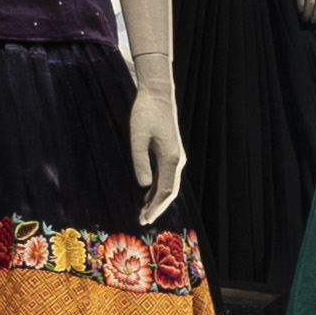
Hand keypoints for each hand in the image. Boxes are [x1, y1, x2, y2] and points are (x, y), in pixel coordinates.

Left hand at [130, 89, 186, 224]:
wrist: (158, 94)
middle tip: (142, 221)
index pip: (166, 191)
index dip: (156, 207)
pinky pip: (166, 176)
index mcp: (172, 158)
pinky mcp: (170, 152)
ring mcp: (176, 156)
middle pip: (170, 191)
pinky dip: (158, 188)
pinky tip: (147, 195)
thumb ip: (140, 160)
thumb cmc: (146, 111)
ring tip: (143, 212)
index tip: (145, 219)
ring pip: (169, 185)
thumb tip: (143, 186)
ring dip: (157, 199)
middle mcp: (178, 160)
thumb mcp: (137, 136)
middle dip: (157, 207)